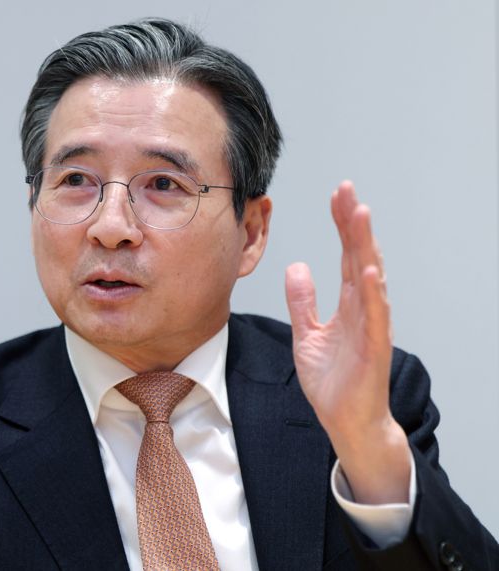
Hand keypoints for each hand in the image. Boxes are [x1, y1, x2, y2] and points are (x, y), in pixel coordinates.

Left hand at [285, 181, 409, 504]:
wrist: (346, 421)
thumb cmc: (333, 381)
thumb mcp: (307, 335)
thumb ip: (303, 302)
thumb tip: (297, 267)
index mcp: (349, 304)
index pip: (347, 255)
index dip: (342, 225)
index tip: (336, 195)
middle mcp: (364, 309)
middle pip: (360, 257)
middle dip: (353, 224)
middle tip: (347, 190)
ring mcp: (372, 327)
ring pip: (371, 278)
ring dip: (366, 246)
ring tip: (360, 215)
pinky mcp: (374, 349)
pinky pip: (375, 317)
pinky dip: (373, 293)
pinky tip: (368, 269)